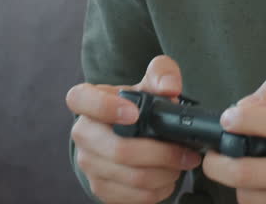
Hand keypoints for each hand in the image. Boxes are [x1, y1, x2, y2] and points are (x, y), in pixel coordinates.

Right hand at [66, 55, 202, 203]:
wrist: (126, 133)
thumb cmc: (136, 105)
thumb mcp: (150, 82)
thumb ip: (162, 74)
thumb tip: (169, 87)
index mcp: (87, 100)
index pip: (80, 99)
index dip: (104, 107)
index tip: (134, 113)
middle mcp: (83, 133)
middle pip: (118, 150)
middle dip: (161, 153)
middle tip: (185, 152)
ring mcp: (89, 163)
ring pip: (131, 176)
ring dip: (165, 173)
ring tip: (180, 164)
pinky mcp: (101, 188)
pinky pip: (134, 196)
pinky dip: (159, 190)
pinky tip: (167, 178)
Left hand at [202, 76, 265, 203]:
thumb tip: (249, 103)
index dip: (245, 119)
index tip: (227, 118)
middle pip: (251, 173)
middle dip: (219, 165)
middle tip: (213, 156)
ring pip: (253, 198)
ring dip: (237, 185)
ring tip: (238, 172)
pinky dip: (256, 201)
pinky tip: (259, 190)